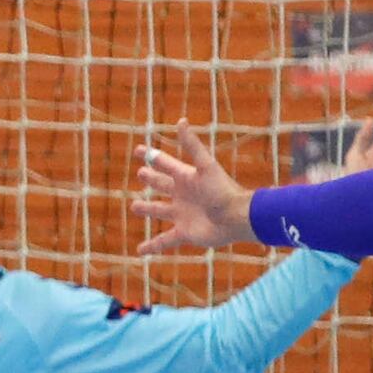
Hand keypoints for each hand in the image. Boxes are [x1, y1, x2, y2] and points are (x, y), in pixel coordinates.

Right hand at [133, 125, 254, 252]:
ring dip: (147, 209)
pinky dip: (152, 246)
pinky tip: (139, 251)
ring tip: (135, 207)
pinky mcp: (184, 233)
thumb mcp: (205, 166)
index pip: (164, 164)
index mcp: (185, 177)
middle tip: (141, 174)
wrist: (237, 217)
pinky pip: (164, 241)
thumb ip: (192, 145)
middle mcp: (182, 195)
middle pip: (162, 185)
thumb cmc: (222, 190)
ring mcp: (182, 214)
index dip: (151, 156)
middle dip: (151, 180)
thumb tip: (181, 120)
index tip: (139, 150)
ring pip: (159, 210)